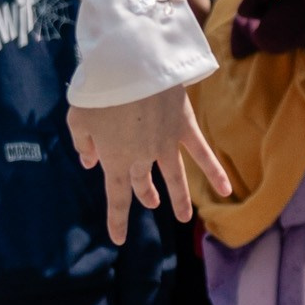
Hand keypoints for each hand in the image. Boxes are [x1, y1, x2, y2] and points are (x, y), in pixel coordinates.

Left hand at [68, 85, 231, 244]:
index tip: (118, 239)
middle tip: (150, 201)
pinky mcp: (183, 126)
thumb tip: (89, 162)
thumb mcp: (77, 118)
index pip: (116, 198)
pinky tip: (227, 190)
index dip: (117, 220)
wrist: (129, 65)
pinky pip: (202, 153)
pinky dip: (215, 172)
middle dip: (145, 193)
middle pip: (142, 182)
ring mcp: (166, 144)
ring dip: (179, 199)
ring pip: (175, 178)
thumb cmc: (98, 90)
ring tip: (183, 217)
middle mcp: (142, 157)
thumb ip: (82, 143)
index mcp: (114, 159)